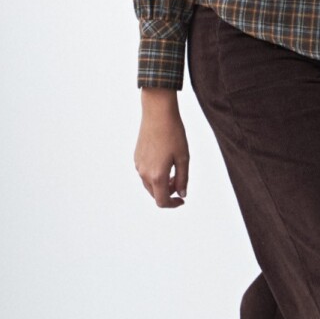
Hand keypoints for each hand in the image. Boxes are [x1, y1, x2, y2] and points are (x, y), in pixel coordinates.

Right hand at [135, 90, 189, 207]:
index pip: (162, 201)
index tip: (182, 200)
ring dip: (162, 183)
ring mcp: (138, 165)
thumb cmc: (173, 134)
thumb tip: (181, 194)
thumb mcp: (183, 158)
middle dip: (169, 192)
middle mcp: (144, 173)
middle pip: (155, 194)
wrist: (157, 114)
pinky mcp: (136, 157)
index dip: (173, 204)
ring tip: (173, 169)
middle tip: (180, 180)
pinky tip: (164, 161)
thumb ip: (183, 179)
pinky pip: (145, 173)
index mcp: (157, 176)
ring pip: (150, 184)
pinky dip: (155, 175)